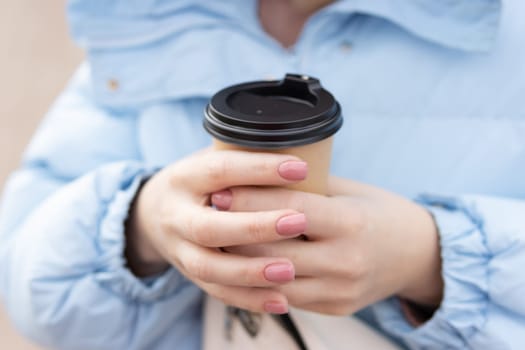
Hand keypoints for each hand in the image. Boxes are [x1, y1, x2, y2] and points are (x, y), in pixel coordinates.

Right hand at [125, 149, 310, 313]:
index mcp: (185, 178)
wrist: (152, 213)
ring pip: (209, 268)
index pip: (220, 171)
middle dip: (255, 227)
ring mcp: (179, 250)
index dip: (259, 169)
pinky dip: (249, 299)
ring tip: (290, 270)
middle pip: (209, 228)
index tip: (300, 168)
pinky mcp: (190, 274)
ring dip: (251, 272)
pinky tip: (281, 301)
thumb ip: (242, 158)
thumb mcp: (210, 159)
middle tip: (297, 222)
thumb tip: (297, 148)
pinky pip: (217, 292)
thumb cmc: (198, 182)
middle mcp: (176, 216)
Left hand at [211, 176, 442, 315]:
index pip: (289, 210)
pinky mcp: (335, 308)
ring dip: (240, 261)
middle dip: (234, 232)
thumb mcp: (351, 191)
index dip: (249, 199)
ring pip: (273, 279)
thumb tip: (260, 172)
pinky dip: (261, 282)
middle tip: (207, 215)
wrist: (419, 255)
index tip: (220, 189)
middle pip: (273, 249)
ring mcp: (340, 291)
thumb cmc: (381, 213)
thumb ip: (309, 188)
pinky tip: (241, 266)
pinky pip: (287, 298)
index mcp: (351, 223)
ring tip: (216, 241)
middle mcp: (345, 261)